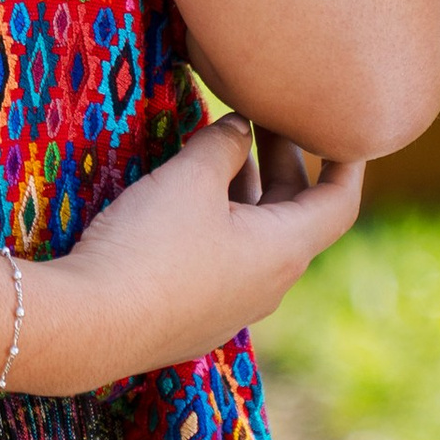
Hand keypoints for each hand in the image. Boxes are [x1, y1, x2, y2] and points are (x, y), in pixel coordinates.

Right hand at [17, 111, 365, 394]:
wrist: (91, 326)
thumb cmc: (151, 245)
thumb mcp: (191, 178)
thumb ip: (223, 144)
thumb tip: (239, 128)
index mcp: (284, 251)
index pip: (339, 201)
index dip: (347, 160)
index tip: (345, 126)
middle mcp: (269, 285)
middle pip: (294, 214)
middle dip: (283, 161)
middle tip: (263, 114)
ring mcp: (231, 308)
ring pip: (256, 237)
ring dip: (246, 191)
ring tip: (219, 148)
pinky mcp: (193, 318)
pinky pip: (224, 261)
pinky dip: (220, 221)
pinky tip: (184, 200)